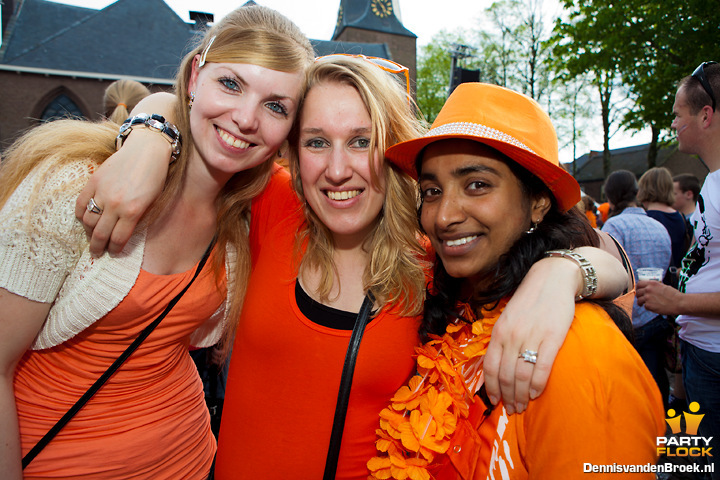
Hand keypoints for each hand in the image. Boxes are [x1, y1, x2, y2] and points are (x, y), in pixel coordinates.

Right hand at [75, 129, 170, 255]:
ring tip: (92, 237)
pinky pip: (81, 204)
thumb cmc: (155, 176)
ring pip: (88, 221)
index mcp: (133, 211)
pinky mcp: (93, 181)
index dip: (114, 249)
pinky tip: (84, 220)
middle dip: (98, 247)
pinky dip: (81, 215)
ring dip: (88, 232)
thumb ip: (137, 218)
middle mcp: (115, 204)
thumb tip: (124, 233)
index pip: (118, 238)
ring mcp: (102, 192)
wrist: (146, 150)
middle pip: (100, 234)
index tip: (113, 253)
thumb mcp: (153, 201)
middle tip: (97, 253)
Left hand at [483, 258, 575, 413]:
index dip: (492, 388)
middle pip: (505, 376)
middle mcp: (511, 336)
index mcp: (498, 332)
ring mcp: (531, 337)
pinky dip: (537, 385)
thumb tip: (497, 367)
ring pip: (521, 375)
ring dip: (521, 395)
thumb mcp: (508, 318)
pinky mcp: (552, 337)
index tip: (496, 401)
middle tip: (512, 410)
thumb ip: (502, 340)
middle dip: (507, 397)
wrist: (552, 279)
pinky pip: (541, 367)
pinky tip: (536, 394)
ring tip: (523, 406)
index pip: (490, 367)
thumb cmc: (529, 301)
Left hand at [636, 280, 681, 315]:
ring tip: (642, 304)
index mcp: (652, 283)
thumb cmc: (673, 295)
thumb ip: (654, 287)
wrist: (679, 303)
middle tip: (641, 298)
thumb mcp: (663, 286)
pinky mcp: (649, 305)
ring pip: (639, 300)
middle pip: (638, 292)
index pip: (639, 284)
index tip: (638, 290)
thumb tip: (648, 288)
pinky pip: (645, 306)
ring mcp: (648, 297)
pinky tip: (652, 307)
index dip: (638, 288)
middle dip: (639, 295)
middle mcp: (648, 289)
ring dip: (640, 302)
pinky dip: (647, 307)